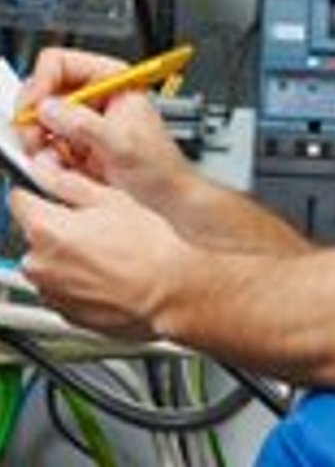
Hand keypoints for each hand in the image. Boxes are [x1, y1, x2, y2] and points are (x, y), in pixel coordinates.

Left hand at [9, 158, 189, 339]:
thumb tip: (46, 171)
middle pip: (35, 233)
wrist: (167, 292)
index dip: (39, 191)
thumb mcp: (112, 200)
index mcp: (46, 229)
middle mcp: (38, 263)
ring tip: (107, 252)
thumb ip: (69, 183)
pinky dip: (76, 279)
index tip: (53, 193)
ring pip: (49, 261)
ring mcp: (49, 291)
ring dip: (67, 255)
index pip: (19, 198)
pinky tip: (106, 272)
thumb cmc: (148, 248)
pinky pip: (61, 287)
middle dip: (59, 226)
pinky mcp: (63, 311)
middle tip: (97, 224)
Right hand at [16, 47, 192, 208]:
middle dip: (36, 117)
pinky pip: (44, 142)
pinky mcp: (75, 140)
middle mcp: (95, 94)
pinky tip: (64, 165)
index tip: (34, 109)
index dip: (41, 84)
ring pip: (39, 118)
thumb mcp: (122, 143)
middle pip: (43, 90)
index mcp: (113, 79)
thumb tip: (49, 109)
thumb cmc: (160, 166)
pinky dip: (46, 155)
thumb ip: (84, 125)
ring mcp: (83, 117)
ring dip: (39, 139)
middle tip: (37, 140)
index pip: (59, 62)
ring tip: (56, 157)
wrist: (165, 193)